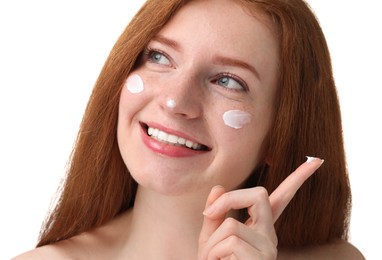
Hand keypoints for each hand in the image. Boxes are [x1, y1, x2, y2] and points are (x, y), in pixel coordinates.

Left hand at [198, 157, 323, 259]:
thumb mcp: (210, 238)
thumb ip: (215, 214)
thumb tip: (218, 187)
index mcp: (260, 225)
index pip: (282, 197)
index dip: (299, 178)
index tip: (317, 160)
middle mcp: (269, 234)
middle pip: (258, 194)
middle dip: (228, 199)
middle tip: (208, 214)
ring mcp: (268, 247)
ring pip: (232, 224)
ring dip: (210, 242)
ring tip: (211, 259)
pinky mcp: (262, 259)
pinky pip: (229, 243)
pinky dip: (212, 253)